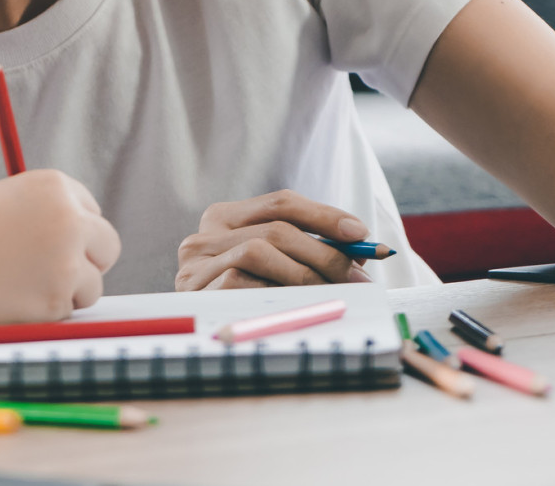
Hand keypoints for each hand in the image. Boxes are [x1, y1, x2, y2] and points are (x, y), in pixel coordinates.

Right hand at [0, 170, 119, 325]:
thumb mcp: (6, 204)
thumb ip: (45, 214)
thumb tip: (82, 240)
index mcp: (55, 185)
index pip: (90, 210)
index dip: (73, 231)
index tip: (53, 244)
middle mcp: (70, 218)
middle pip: (107, 245)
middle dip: (89, 261)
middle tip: (57, 273)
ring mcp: (67, 260)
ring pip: (92, 284)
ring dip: (67, 291)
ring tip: (20, 287)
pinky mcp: (57, 298)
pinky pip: (68, 311)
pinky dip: (45, 312)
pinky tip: (11, 301)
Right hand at [175, 190, 375, 289]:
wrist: (199, 351)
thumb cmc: (243, 306)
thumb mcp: (270, 269)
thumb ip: (304, 252)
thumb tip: (357, 254)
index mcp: (224, 220)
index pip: (281, 203)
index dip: (324, 215)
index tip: (359, 232)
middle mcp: (204, 237)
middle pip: (276, 229)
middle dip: (324, 251)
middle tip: (358, 274)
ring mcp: (195, 265)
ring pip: (260, 252)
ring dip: (305, 273)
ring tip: (333, 294)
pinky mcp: (195, 292)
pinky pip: (244, 284)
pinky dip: (277, 293)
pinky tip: (295, 306)